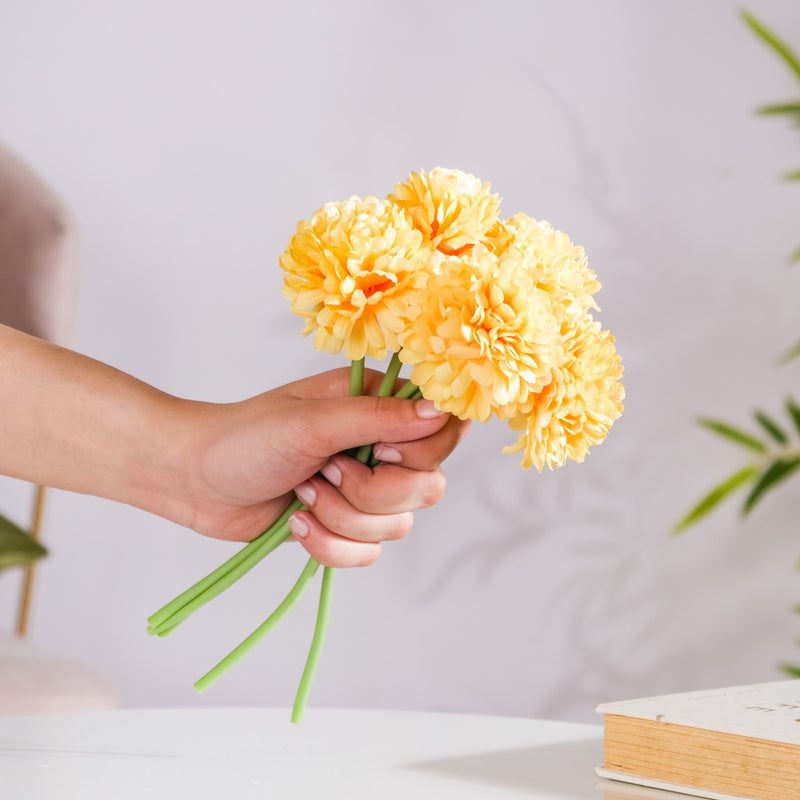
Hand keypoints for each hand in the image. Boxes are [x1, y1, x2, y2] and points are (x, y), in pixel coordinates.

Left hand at [181, 368, 468, 566]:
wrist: (196, 480)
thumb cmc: (246, 438)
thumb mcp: (312, 422)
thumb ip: (378, 416)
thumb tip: (438, 411)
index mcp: (378, 406)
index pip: (443, 430)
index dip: (420, 451)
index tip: (375, 451)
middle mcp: (379, 447)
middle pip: (427, 485)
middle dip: (369, 492)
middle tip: (324, 472)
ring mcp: (364, 489)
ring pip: (398, 525)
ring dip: (342, 517)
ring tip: (302, 495)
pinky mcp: (346, 526)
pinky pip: (369, 554)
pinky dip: (330, 545)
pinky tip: (298, 522)